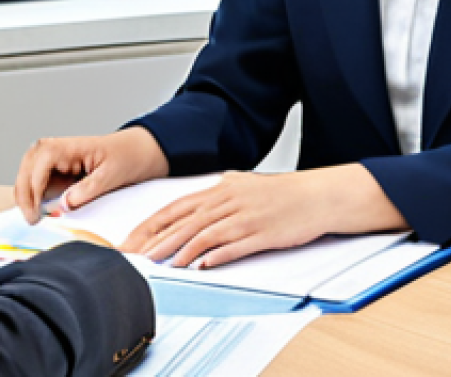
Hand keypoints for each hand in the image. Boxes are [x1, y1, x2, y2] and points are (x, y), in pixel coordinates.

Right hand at [14, 127, 168, 224]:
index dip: (33, 189)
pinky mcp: (58, 169)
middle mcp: (56, 148)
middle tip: (30, 220)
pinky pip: (37, 179)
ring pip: (27, 172)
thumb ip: (87, 190)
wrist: (137, 151)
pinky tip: (37, 210)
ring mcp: (55, 158)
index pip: (40, 164)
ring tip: (31, 217)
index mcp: (68, 146)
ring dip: (25, 194)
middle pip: (27, 167)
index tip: (36, 214)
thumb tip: (63, 205)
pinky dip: (33, 194)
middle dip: (23, 193)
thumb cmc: (126, 157)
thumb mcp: (111, 175)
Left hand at [121, 164, 406, 267]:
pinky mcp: (262, 233)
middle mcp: (228, 200)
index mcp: (220, 188)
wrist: (317, 195)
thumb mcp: (242, 187)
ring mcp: (245, 216)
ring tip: (161, 263)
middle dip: (156, 238)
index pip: (176, 206)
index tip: (133, 238)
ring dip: (180, 249)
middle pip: (184, 220)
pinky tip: (200, 265)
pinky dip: (215, 256)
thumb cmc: (281, 193)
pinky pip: (234, 245)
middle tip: (135, 254)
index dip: (152, 223)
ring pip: (204, 233)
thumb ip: (217, 197)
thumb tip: (195, 209)